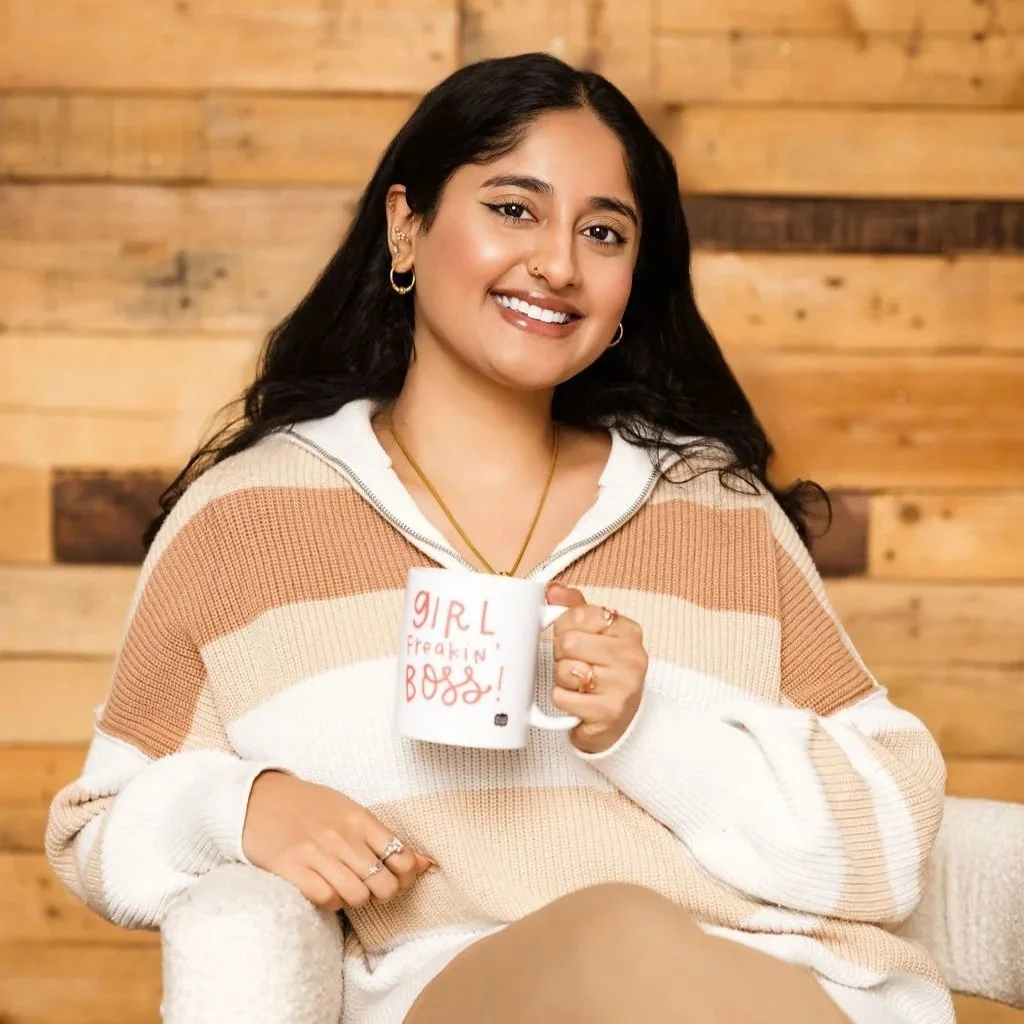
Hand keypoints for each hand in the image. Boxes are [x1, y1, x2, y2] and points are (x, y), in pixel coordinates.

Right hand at [242, 771, 433, 911]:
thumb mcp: (349, 812)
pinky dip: (329, 902)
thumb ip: (383, 838)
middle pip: (384, 884)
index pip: (402, 858)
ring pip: (357, 895)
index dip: (406, 877)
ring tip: (345, 888)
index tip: (396, 878)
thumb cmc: (309, 806)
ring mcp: (316, 852)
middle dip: (382, 894)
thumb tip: (425, 864)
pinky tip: (324, 890)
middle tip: (370, 889)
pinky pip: (325, 898)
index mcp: (359, 818)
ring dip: (355, 900)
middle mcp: (341, 835)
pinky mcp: (290, 867)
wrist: (258, 798)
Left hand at [547, 583, 647, 754]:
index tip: (576, 638)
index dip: (565, 626)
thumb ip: (575, 608)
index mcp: (628, 631)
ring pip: (564, 670)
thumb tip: (554, 590)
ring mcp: (622, 686)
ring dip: (562, 678)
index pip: (579, 613)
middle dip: (561, 654)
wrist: (622, 721)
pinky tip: (578, 700)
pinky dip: (562, 699)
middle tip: (574, 663)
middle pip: (568, 642)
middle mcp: (631, 657)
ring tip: (578, 683)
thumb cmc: (606, 673)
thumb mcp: (597, 635)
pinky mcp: (608, 712)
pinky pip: (562, 697)